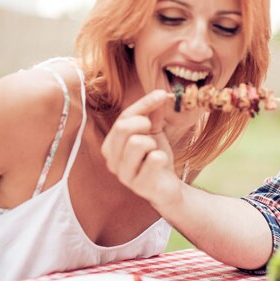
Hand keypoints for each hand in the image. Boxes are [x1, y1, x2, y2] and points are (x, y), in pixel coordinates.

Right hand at [101, 89, 181, 207]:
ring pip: (137, 143)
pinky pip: (153, 160)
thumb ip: (152, 114)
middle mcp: (112, 160)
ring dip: (153, 144)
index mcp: (111, 145)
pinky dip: (162, 158)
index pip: (123, 118)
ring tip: (154, 152)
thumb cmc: (156, 159)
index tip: (162, 95)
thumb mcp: (153, 133)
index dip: (143, 104)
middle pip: (123, 128)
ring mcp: (124, 175)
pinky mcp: (139, 186)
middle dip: (143, 123)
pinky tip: (160, 166)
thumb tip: (161, 93)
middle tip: (152, 130)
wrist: (167, 187)